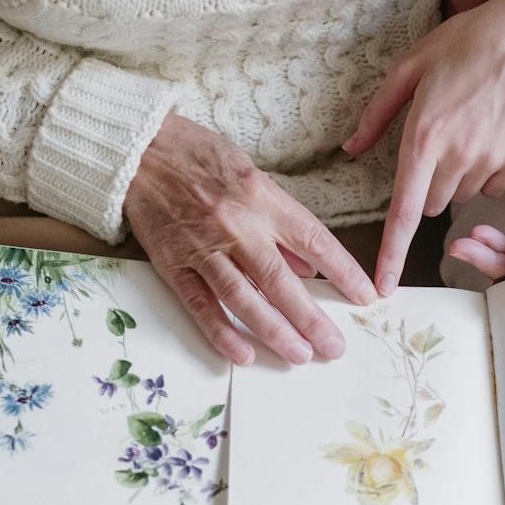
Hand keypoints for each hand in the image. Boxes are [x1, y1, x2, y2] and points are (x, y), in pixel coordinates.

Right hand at [125, 114, 376, 365]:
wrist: (139, 149)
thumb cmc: (200, 156)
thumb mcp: (253, 174)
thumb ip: (282, 221)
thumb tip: (309, 267)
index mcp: (263, 198)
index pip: (315, 242)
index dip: (343, 273)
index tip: (365, 297)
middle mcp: (237, 225)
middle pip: (282, 281)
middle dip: (312, 319)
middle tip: (334, 347)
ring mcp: (202, 246)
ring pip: (244, 298)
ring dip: (274, 332)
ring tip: (300, 355)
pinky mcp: (172, 262)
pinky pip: (200, 303)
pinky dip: (221, 331)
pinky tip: (243, 354)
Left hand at [344, 0, 504, 294]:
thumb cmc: (467, 42)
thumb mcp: (411, 65)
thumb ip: (377, 113)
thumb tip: (351, 148)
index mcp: (424, 135)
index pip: (404, 211)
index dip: (391, 254)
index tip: (382, 287)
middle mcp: (458, 155)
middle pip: (431, 205)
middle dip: (426, 186)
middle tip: (437, 142)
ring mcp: (493, 161)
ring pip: (461, 196)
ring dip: (457, 176)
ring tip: (469, 127)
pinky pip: (493, 187)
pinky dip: (488, 171)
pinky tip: (493, 133)